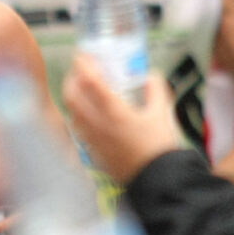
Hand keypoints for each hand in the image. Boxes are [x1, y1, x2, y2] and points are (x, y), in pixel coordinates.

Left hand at [61, 56, 183, 185]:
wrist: (156, 180)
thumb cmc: (159, 147)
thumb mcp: (162, 113)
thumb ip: (155, 89)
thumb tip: (150, 75)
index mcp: (114, 111)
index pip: (90, 81)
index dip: (83, 65)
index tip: (82, 55)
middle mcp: (97, 124)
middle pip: (71, 95)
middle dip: (72, 78)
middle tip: (80, 71)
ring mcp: (92, 139)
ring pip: (72, 112)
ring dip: (73, 96)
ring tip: (82, 90)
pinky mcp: (92, 151)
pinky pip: (78, 128)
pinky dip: (78, 115)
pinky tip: (88, 114)